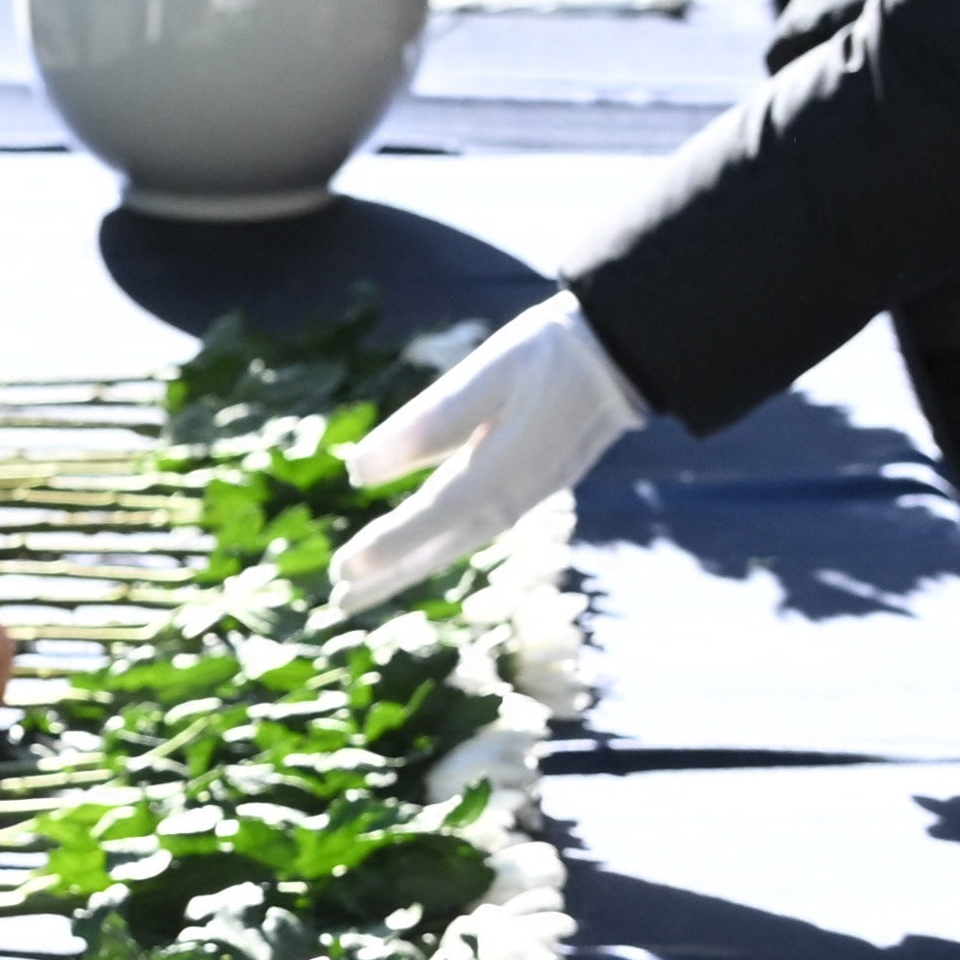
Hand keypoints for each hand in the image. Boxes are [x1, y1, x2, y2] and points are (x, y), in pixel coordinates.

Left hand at [329, 297, 644, 613]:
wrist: (620, 357)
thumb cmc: (546, 355)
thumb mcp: (484, 376)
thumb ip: (425, 424)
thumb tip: (358, 469)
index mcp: (496, 472)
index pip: (426, 519)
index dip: (384, 548)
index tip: (342, 574)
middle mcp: (510, 499)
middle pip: (436, 548)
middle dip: (387, 576)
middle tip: (339, 604)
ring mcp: (524, 498)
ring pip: (455, 544)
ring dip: (409, 567)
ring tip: (367, 587)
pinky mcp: (531, 489)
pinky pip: (473, 530)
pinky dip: (439, 546)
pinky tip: (422, 549)